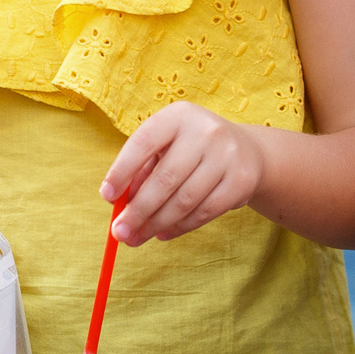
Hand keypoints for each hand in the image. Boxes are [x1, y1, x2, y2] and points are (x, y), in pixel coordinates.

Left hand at [103, 102, 258, 244]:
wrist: (247, 151)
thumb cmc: (192, 149)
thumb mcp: (167, 147)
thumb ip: (142, 171)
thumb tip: (118, 206)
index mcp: (178, 116)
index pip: (143, 143)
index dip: (121, 172)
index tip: (107, 197)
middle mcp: (205, 131)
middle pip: (165, 179)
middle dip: (138, 210)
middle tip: (120, 232)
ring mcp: (227, 156)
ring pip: (184, 200)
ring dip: (156, 224)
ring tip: (137, 237)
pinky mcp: (241, 181)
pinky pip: (204, 212)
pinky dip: (180, 227)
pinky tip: (163, 233)